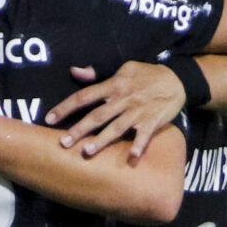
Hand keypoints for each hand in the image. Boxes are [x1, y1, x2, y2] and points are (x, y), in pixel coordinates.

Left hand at [47, 62, 186, 163]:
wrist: (177, 79)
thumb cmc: (145, 76)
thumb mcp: (122, 69)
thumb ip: (97, 73)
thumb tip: (75, 71)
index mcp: (114, 85)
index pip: (84, 96)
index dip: (66, 107)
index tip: (49, 118)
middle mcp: (123, 99)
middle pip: (97, 115)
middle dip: (79, 129)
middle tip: (63, 143)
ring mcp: (138, 111)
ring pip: (117, 127)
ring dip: (103, 140)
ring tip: (87, 152)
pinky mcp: (152, 121)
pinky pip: (145, 135)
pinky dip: (139, 146)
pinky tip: (131, 157)